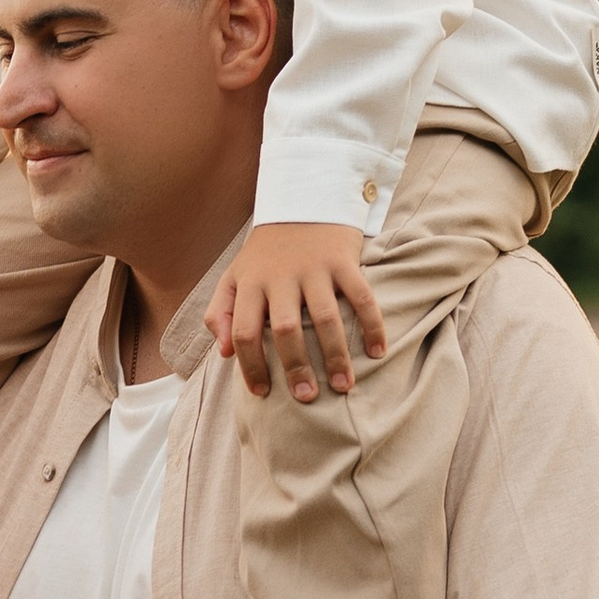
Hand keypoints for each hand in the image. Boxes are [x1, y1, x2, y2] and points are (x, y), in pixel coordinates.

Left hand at [212, 221, 386, 402]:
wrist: (302, 200)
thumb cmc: (266, 251)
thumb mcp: (233, 276)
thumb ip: (220, 313)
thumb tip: (223, 353)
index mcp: (251, 283)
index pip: (245, 332)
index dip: (250, 366)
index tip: (261, 393)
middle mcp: (281, 277)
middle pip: (286, 330)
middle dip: (295, 367)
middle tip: (305, 397)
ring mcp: (314, 268)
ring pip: (325, 319)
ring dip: (335, 356)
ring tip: (343, 387)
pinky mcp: (343, 260)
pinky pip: (361, 297)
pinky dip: (372, 325)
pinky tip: (378, 352)